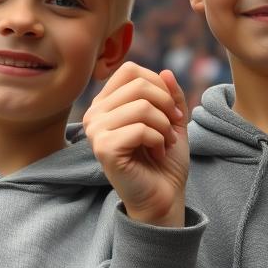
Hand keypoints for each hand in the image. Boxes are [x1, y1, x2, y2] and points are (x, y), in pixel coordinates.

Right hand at [83, 62, 188, 226]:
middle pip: (139, 85)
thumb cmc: (164, 159)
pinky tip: (157, 154)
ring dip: (164, 126)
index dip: (158, 85)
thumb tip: (166, 72)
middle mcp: (94, 114)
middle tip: (173, 128)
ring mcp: (95, 131)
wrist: (163, 196)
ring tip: (165, 143)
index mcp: (106, 103)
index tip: (173, 110)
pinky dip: (158, 140)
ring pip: (142, 106)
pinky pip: (140, 129)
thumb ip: (169, 95)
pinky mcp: (104, 149)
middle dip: (166, 105)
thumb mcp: (172, 119)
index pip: (131, 70)